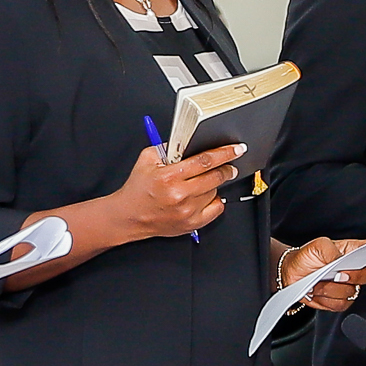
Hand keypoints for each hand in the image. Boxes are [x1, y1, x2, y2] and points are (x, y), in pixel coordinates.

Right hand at [106, 141, 239, 246]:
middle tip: (230, 165)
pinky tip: (204, 196)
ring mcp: (187, 212)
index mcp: (169, 176)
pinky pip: (216, 209)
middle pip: (215, 177)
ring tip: (200, 183)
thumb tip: (192, 140)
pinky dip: (214, 201)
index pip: (205, 161)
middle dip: (227, 168)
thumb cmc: (138, 189)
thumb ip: (169, 147)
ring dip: (213, 185)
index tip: (236, 149)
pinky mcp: (191, 224)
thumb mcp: (147, 159)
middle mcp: (179, 195)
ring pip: (215, 192)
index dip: (224, 153)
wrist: (128, 216)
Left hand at [277, 235, 365, 312]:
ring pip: (351, 292)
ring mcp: (347, 286)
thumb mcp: (317, 246)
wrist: (291, 275)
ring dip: (331, 289)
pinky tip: (318, 292)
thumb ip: (332, 251)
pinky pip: (341, 304)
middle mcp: (352, 269)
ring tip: (318, 282)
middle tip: (337, 274)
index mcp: (351, 251)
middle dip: (352, 276)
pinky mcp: (339, 300)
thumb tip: (341, 262)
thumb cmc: (306, 258)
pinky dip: (326, 299)